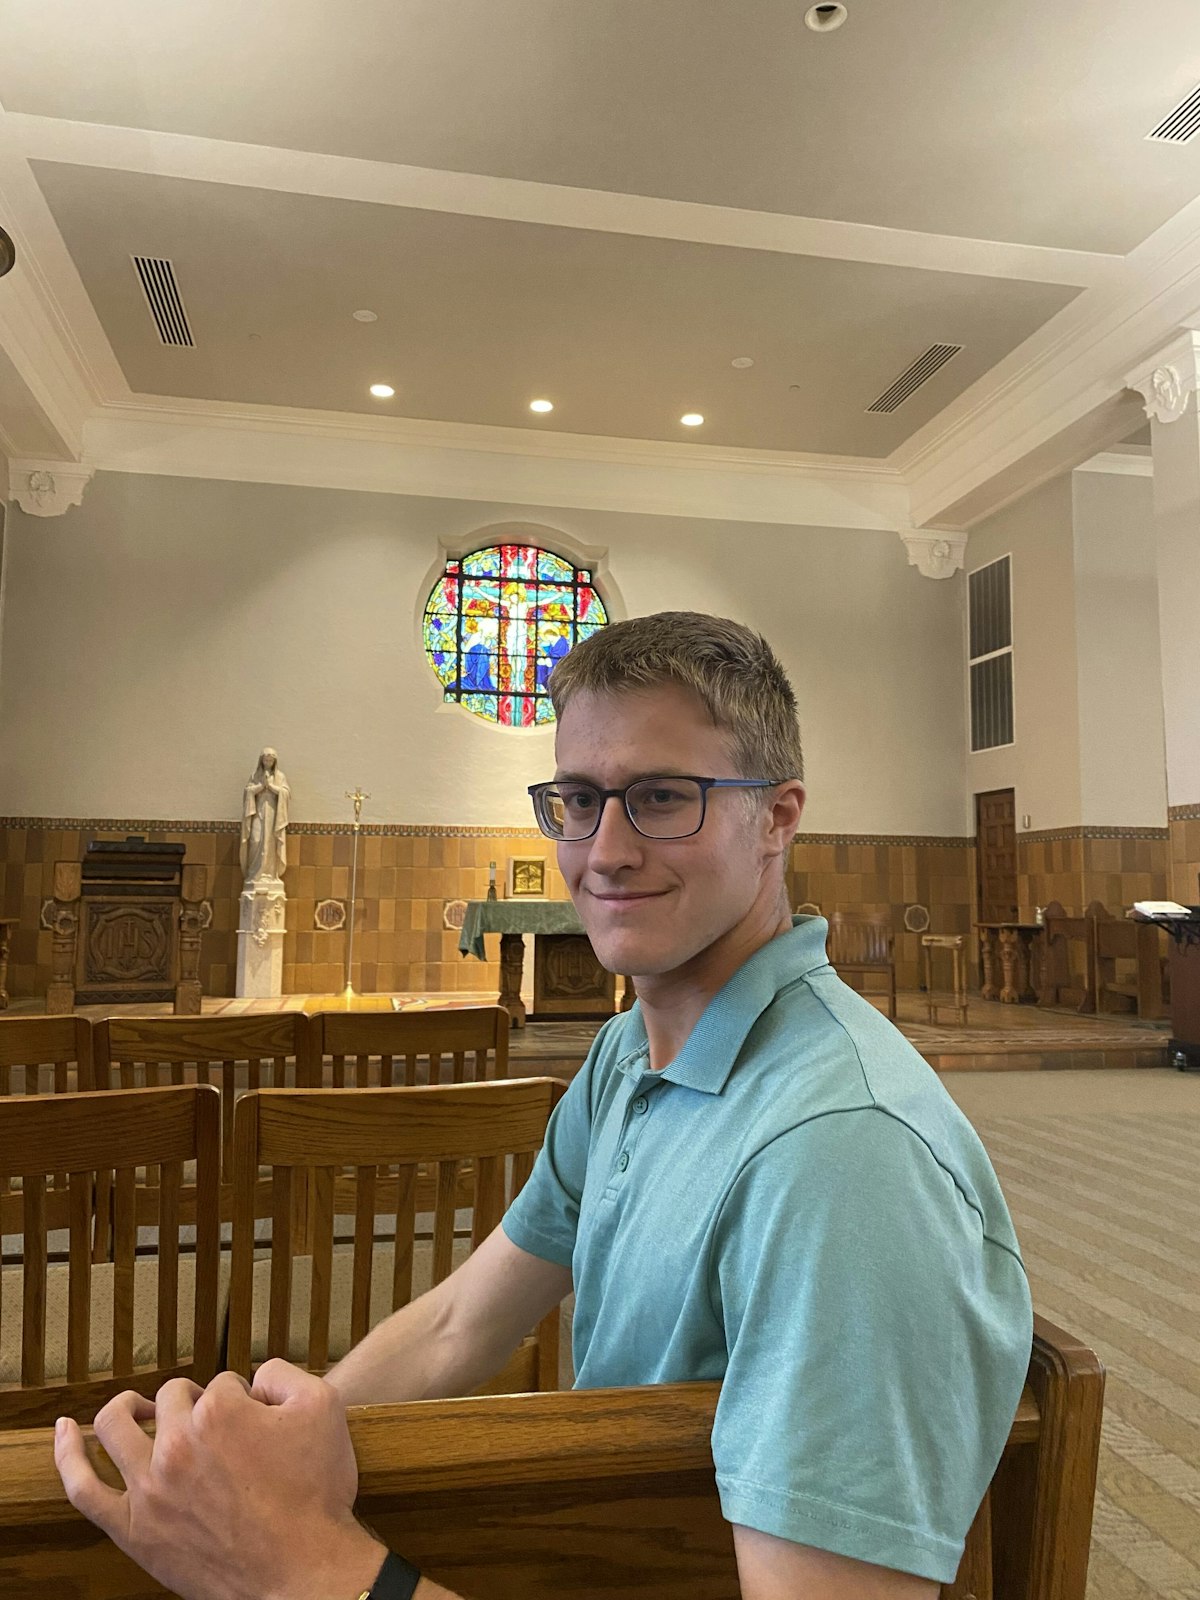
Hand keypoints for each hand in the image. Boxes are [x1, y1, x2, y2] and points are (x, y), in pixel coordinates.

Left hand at [55, 1362, 385, 1599]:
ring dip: (129, 1408)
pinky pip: (82, 1487)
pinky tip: (65, 1430)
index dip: (243, 1398)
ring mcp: (150, 1487)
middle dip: (193, 1402)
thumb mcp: (324, 1408)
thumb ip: (285, 1373)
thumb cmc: (315, 1496)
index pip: (222, 1383)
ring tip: (140, 1410)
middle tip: (214, 1427)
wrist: (303, 1571)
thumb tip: (256, 1376)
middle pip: (172, 1397)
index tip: (256, 1420)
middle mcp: (178, 1443)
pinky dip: (67, 1454)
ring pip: (116, 1424)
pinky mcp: (133, 1528)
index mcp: (221, 1411)